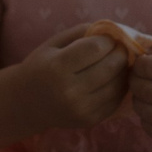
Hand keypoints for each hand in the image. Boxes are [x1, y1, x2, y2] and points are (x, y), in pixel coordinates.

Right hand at [14, 22, 131, 131]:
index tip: (109, 38)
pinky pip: (115, 101)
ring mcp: (80, 109)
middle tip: (120, 49)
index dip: (108, 40)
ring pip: (118, 85)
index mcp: (57, 67)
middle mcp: (69, 90)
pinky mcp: (89, 120)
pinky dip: (120, 87)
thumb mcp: (53, 44)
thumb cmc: (41, 67)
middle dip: (121, 54)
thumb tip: (113, 30)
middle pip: (110, 67)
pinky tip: (113, 79)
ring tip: (119, 63)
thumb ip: (81, 32)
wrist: (26, 103)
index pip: (96, 48)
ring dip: (124, 71)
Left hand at [130, 38, 151, 143]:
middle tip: (140, 79)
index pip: (147, 68)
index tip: (143, 65)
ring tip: (146, 96)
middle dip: (135, 83)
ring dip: (139, 103)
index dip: (139, 65)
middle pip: (144, 90)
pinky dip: (147, 122)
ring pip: (145, 113)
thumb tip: (139, 56)